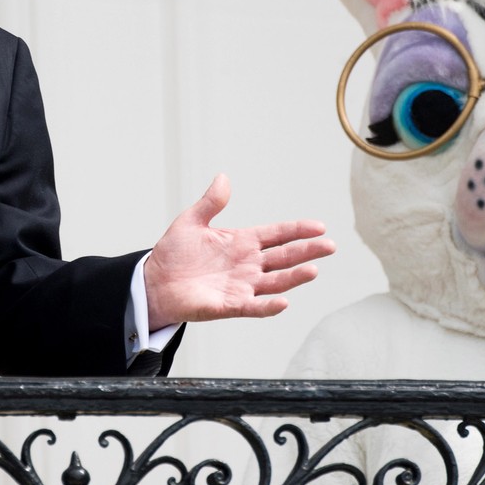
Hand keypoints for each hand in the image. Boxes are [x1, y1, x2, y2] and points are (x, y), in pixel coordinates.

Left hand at [144, 173, 334, 330]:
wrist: (154, 282)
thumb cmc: (174, 254)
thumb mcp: (191, 222)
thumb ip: (210, 203)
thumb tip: (223, 178)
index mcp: (241, 242)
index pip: (277, 235)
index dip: (297, 230)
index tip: (319, 226)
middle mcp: (247, 265)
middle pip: (283, 257)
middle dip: (307, 251)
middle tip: (330, 245)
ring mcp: (241, 286)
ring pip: (275, 282)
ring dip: (294, 277)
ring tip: (313, 269)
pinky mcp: (229, 306)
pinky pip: (253, 307)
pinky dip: (268, 306)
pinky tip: (283, 302)